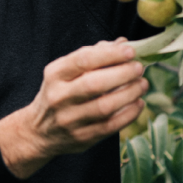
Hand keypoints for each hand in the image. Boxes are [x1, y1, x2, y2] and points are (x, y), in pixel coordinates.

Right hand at [0, 39, 148, 178]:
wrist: (39, 131)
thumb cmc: (59, 93)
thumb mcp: (65, 71)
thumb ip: (93, 56)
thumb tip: (123, 43)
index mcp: (55, 74)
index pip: (83, 60)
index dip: (110, 54)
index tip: (130, 51)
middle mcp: (59, 97)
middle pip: (95, 84)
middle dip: (123, 74)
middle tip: (139, 68)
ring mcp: (70, 120)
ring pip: (104, 107)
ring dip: (129, 94)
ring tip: (143, 84)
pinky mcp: (82, 138)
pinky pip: (110, 126)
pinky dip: (129, 114)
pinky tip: (138, 103)